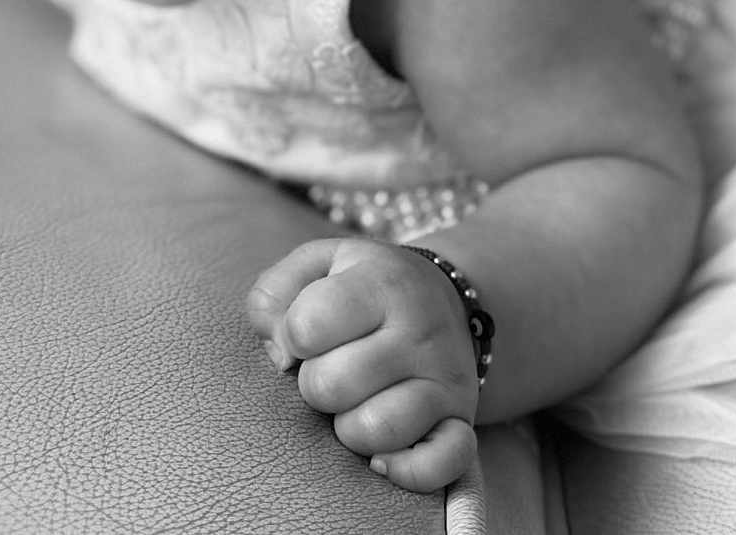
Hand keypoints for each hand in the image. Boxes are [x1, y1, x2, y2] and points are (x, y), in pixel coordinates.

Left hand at [247, 237, 478, 492]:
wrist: (448, 299)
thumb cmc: (365, 289)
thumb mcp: (318, 264)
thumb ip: (273, 294)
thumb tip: (280, 357)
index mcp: (382, 283)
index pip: (307, 326)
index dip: (292, 337)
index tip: (308, 334)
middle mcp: (420, 330)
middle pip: (330, 386)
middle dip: (315, 385)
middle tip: (334, 368)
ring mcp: (445, 378)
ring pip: (376, 430)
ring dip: (349, 428)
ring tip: (357, 404)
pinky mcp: (462, 419)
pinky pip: (440, 463)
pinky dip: (407, 471)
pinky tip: (383, 457)